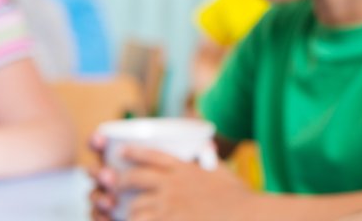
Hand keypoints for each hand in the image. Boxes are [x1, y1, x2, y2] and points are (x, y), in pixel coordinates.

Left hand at [93, 146, 247, 220]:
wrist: (246, 216)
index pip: (152, 155)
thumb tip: (208, 147)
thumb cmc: (238, 197)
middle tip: (115, 188)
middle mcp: (172, 185)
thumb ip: (210, 159)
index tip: (122, 152)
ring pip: (135, 208)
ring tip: (127, 215)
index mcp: (185, 169)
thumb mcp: (223, 172)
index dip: (134, 152)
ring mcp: (169, 207)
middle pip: (134, 179)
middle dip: (120, 183)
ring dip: (129, 212)